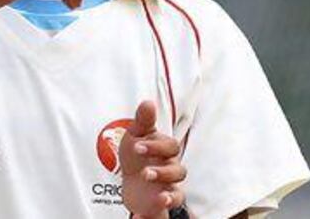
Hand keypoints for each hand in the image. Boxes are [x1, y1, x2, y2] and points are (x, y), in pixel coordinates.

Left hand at [120, 101, 186, 218]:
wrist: (130, 178)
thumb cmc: (136, 154)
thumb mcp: (135, 135)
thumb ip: (143, 120)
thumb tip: (148, 102)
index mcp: (165, 151)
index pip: (170, 147)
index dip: (155, 146)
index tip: (136, 146)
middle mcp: (170, 169)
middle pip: (179, 171)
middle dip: (163, 172)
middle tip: (144, 173)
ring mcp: (167, 188)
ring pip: (178, 193)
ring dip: (168, 195)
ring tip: (156, 197)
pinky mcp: (160, 204)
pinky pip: (166, 212)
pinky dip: (154, 216)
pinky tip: (141, 217)